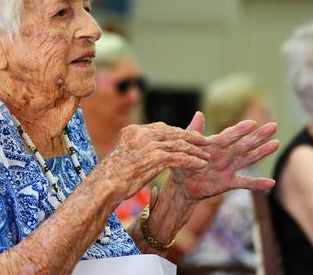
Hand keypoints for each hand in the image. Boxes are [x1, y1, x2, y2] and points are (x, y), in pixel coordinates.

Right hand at [92, 122, 210, 200]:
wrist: (106, 185)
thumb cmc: (113, 175)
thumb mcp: (125, 154)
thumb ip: (138, 147)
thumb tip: (151, 150)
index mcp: (133, 130)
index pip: (161, 128)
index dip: (177, 132)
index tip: (189, 137)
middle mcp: (141, 134)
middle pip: (172, 133)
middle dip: (191, 137)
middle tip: (205, 141)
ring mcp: (149, 145)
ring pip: (179, 144)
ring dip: (195, 150)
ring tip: (206, 156)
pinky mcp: (155, 158)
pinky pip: (179, 157)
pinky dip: (192, 161)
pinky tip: (200, 164)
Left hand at [171, 112, 278, 199]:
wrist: (181, 185)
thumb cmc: (183, 162)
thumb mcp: (185, 146)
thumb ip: (193, 132)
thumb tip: (199, 114)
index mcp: (214, 145)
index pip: (229, 135)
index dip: (240, 129)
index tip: (252, 123)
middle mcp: (225, 155)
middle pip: (244, 144)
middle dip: (258, 136)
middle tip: (273, 125)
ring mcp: (228, 169)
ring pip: (248, 159)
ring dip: (262, 152)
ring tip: (275, 144)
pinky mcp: (228, 183)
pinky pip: (245, 183)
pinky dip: (257, 184)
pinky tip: (271, 182)